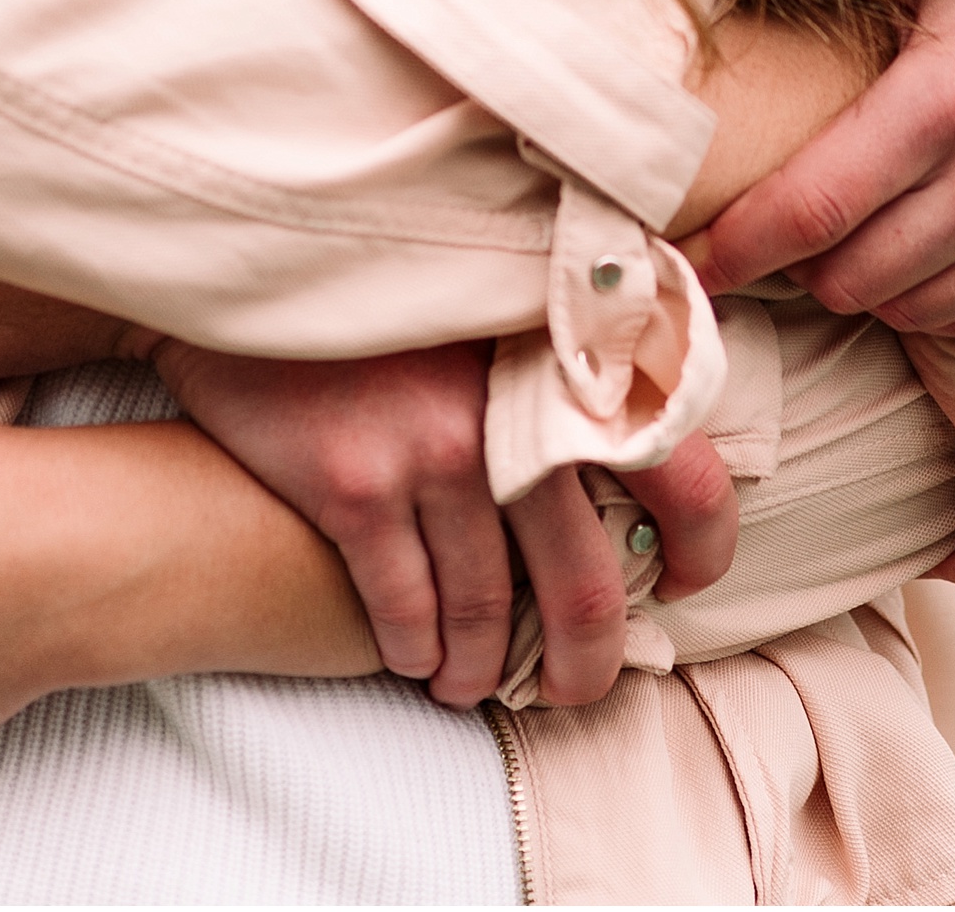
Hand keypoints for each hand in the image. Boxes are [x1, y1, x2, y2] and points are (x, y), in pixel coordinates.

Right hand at [151, 340, 738, 705]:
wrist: (254, 265)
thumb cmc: (393, 289)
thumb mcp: (504, 297)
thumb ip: (574, 363)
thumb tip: (644, 459)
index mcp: (567, 362)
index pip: (684, 473)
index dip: (700, 547)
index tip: (682, 583)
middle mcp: (514, 414)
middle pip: (586, 588)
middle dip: (585, 664)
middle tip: (573, 688)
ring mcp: (433, 448)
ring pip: (487, 615)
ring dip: (481, 668)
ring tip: (467, 677)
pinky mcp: (354, 483)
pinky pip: (404, 612)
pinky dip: (412, 649)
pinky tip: (410, 650)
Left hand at [689, 0, 954, 333]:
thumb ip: (847, 6)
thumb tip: (724, 17)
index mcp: (949, 94)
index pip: (814, 203)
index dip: (740, 244)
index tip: (691, 262)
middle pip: (856, 276)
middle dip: (800, 267)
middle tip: (776, 241)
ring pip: (918, 311)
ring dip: (871, 287)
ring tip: (851, 241)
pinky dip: (943, 297)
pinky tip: (928, 249)